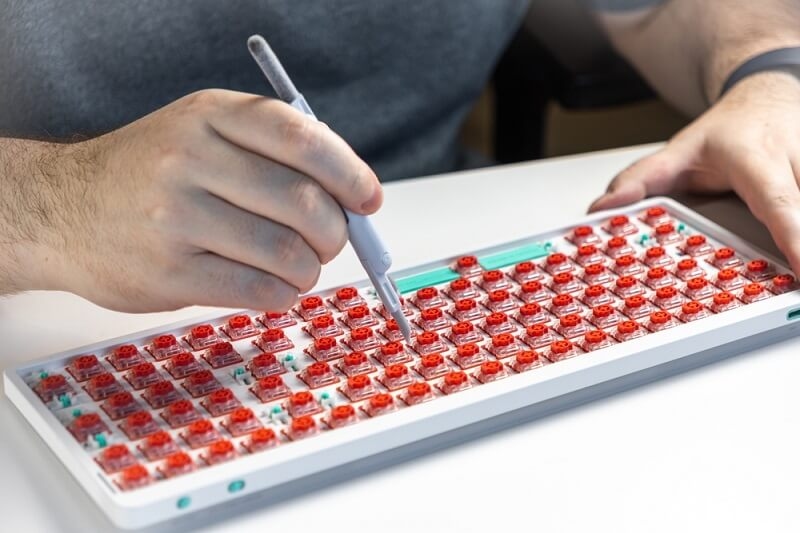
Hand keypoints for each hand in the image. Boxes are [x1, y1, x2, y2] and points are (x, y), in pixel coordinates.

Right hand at [30, 89, 381, 311]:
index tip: (368, 199)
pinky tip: (275, 287)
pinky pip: (256, 289)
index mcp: (210, 117)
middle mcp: (190, 161)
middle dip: (335, 231)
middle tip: (332, 240)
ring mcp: (175, 218)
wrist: (63, 210)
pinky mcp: (168, 271)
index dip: (348, 172)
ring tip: (300, 266)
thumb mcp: (202, 133)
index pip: (300, 138)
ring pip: (286, 253)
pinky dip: (282, 294)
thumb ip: (271, 153)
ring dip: (309, 268)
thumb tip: (351, 198)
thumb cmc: (149, 173)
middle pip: (302, 202)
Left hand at [589, 72, 799, 272]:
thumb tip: (603, 207)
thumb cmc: (730, 130)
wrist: (769, 97)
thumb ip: (641, 179)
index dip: (795, 240)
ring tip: (795, 281)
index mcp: (758, 160)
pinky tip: (796, 265)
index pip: (779, 205)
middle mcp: (798, 166)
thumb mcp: (678, 150)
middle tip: (797, 292)